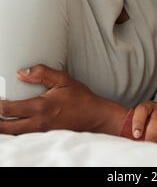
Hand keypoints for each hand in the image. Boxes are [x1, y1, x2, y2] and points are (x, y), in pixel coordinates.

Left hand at [0, 64, 127, 134]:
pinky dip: (16, 132)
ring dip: (5, 128)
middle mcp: (38, 123)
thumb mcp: (63, 79)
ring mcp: (40, 133)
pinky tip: (14, 125)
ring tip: (2, 118)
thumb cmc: (80, 98)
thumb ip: (42, 73)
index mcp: (41, 107)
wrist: (94, 116)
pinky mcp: (44, 137)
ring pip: (14, 135)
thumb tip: (22, 72)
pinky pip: (24, 137)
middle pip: (6, 128)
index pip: (9, 110)